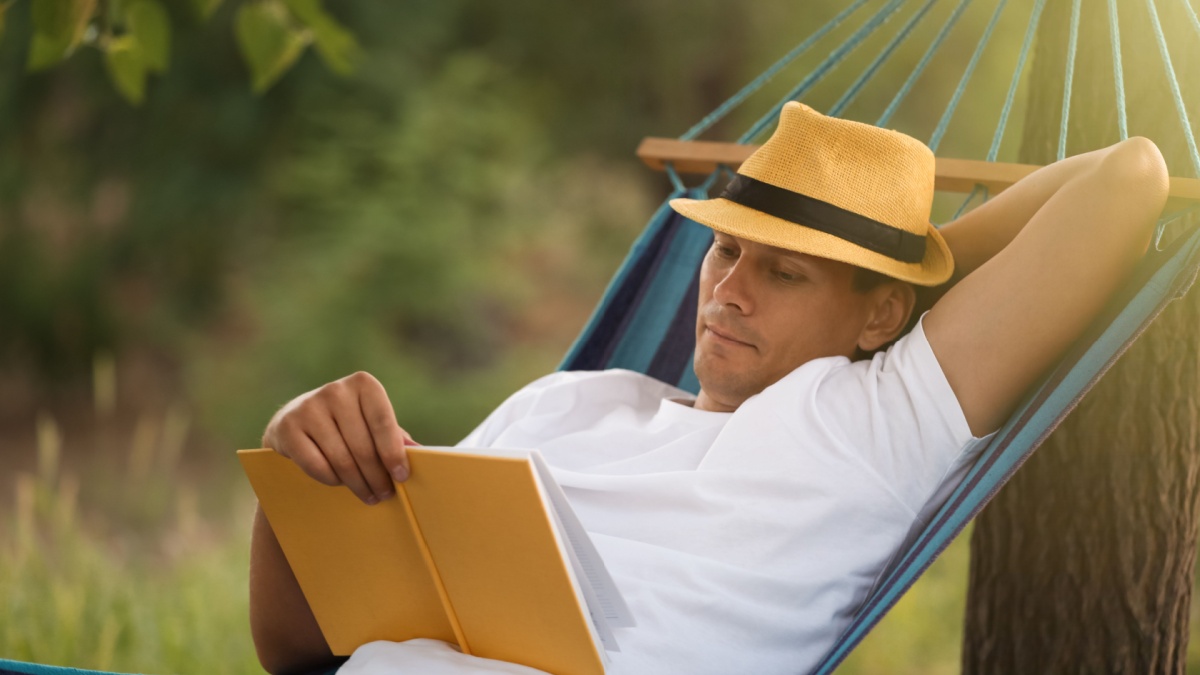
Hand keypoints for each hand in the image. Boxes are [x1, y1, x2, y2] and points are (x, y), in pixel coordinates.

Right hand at [262, 371, 412, 504]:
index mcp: (363, 384)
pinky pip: (316, 465)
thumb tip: (421, 451)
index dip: (393, 453)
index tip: (402, 476)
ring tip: (369, 495)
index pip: (383, 422)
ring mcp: (308, 407)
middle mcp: (335, 391)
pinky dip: (331, 479)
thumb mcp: (371, 421)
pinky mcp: (287, 427)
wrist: (294, 421)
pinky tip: (340, 483)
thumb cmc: (346, 424)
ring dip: (358, 484)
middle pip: (363, 446)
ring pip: (341, 459)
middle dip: (377, 476)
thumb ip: (394, 435)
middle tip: (385, 494)